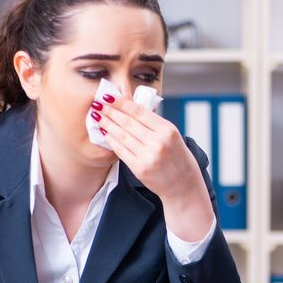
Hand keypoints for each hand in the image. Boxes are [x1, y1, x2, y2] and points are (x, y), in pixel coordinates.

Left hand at [95, 93, 213, 241]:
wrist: (183, 186)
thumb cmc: (178, 159)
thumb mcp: (173, 136)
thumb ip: (155, 124)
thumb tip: (131, 108)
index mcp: (168, 130)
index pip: (140, 112)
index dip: (122, 103)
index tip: (110, 96)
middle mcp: (159, 142)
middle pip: (129, 122)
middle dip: (111, 111)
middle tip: (99, 103)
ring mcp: (149, 156)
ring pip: (122, 136)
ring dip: (108, 124)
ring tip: (98, 116)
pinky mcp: (140, 168)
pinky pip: (122, 151)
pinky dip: (112, 141)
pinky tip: (105, 134)